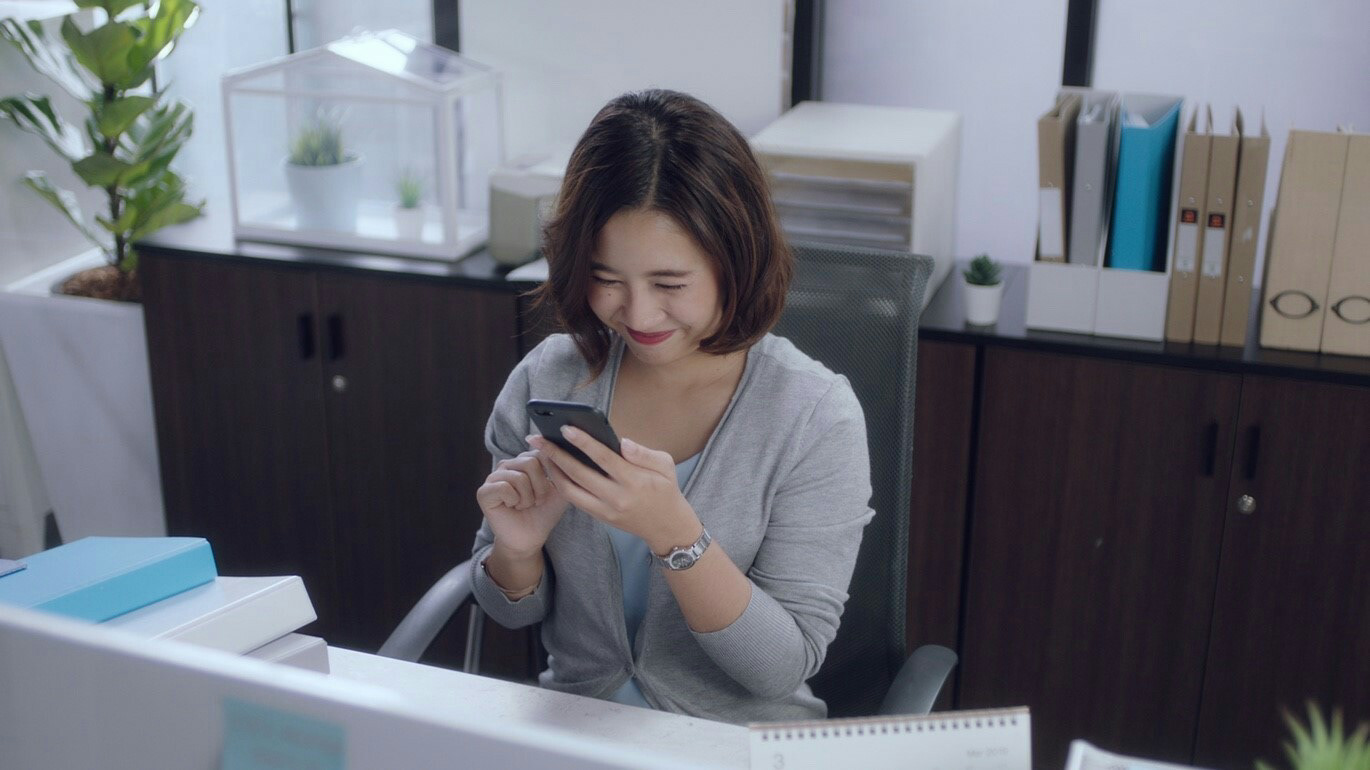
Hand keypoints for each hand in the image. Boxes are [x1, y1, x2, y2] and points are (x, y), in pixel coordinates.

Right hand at [476, 442, 567, 557]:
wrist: (530, 538)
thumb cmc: (544, 513)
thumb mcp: (560, 489)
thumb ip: (560, 469)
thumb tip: (554, 451)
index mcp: (525, 460)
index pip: (541, 451)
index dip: (550, 475)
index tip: (547, 491)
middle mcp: (508, 464)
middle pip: (530, 462)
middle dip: (540, 488)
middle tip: (535, 502)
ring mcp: (494, 477)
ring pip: (519, 477)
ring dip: (527, 498)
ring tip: (523, 505)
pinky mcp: (484, 491)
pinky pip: (504, 488)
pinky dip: (514, 501)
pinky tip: (512, 507)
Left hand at [530, 426, 701, 553]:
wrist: (666, 526)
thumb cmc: (665, 489)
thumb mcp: (665, 466)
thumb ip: (644, 453)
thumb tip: (622, 442)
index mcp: (634, 480)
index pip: (604, 458)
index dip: (583, 442)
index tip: (565, 428)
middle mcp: (617, 497)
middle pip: (579, 474)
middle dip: (555, 454)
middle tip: (537, 438)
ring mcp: (606, 510)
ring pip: (570, 490)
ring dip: (552, 471)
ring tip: (540, 453)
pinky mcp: (600, 517)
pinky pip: (575, 500)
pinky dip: (561, 484)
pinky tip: (553, 469)